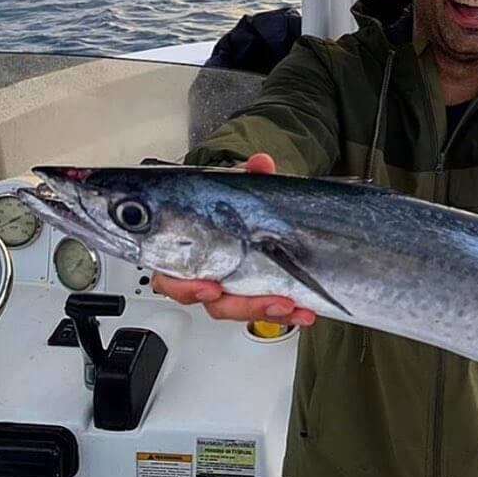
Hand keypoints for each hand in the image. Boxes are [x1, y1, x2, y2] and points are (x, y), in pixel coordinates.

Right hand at [150, 151, 316, 326]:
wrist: (250, 209)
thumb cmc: (229, 204)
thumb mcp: (237, 187)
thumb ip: (247, 175)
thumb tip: (260, 164)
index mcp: (189, 253)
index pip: (173, 279)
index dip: (188, 287)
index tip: (211, 286)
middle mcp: (207, 275)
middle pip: (214, 303)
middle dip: (243, 306)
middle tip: (269, 302)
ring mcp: (231, 288)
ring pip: (241, 309)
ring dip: (268, 311)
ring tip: (292, 307)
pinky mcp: (255, 294)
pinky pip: (264, 309)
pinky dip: (285, 312)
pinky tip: (303, 311)